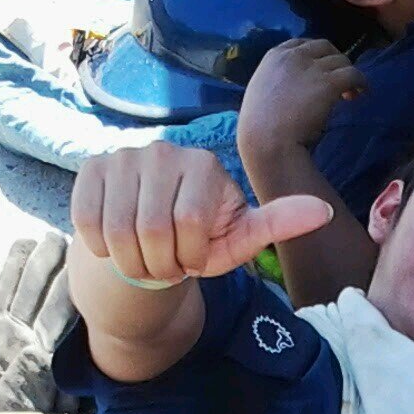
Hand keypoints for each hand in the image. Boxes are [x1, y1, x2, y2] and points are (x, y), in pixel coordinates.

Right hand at [70, 143, 332, 284]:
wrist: (149, 238)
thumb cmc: (200, 240)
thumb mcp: (239, 238)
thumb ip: (278, 224)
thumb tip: (325, 211)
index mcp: (202, 164)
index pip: (188, 224)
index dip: (189, 255)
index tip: (194, 257)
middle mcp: (161, 150)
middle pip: (151, 230)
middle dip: (159, 264)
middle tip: (167, 262)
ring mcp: (122, 156)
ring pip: (116, 232)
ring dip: (130, 261)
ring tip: (145, 254)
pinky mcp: (90, 169)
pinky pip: (88, 223)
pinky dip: (102, 249)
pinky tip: (117, 243)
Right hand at [238, 38, 366, 160]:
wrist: (268, 141)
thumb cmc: (260, 128)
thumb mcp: (260, 94)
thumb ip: (276, 83)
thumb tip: (290, 90)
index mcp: (274, 56)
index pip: (300, 43)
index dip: (315, 54)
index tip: (321, 67)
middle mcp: (294, 56)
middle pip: (324, 46)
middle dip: (334, 59)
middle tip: (338, 80)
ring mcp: (312, 68)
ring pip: (341, 60)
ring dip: (347, 74)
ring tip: (349, 94)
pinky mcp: (329, 83)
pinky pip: (353, 74)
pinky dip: (361, 82)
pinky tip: (361, 93)